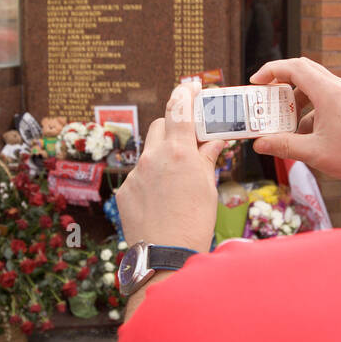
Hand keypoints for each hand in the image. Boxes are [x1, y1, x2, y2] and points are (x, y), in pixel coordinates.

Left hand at [115, 80, 224, 251]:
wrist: (165, 255)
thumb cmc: (194, 223)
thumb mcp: (208, 188)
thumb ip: (207, 159)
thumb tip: (215, 141)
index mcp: (179, 152)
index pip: (180, 110)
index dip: (184, 94)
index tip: (188, 86)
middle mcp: (154, 157)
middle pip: (161, 124)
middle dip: (173, 126)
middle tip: (186, 137)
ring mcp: (136, 174)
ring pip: (148, 151)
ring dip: (161, 153)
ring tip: (175, 176)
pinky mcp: (125, 190)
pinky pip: (138, 175)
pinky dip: (150, 180)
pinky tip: (160, 200)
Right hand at [250, 57, 340, 198]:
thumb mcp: (314, 153)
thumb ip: (283, 145)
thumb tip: (259, 143)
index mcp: (329, 92)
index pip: (294, 67)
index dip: (271, 70)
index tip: (255, 82)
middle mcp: (339, 88)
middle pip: (304, 71)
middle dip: (281, 82)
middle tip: (265, 97)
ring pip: (315, 87)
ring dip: (296, 100)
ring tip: (284, 122)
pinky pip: (326, 99)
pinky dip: (311, 110)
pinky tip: (306, 135)